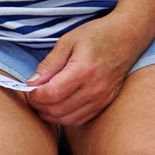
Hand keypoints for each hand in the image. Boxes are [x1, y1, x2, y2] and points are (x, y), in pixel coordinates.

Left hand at [24, 14, 142, 126]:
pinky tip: (57, 106)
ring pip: (68, 119)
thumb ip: (48, 65)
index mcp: (83, 71)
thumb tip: (31, 84)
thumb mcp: (66, 42)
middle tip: (32, 96)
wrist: (127, 37)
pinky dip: (64, 117)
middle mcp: (95, 89)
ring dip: (50, 114)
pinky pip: (80, 119)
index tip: (28, 89)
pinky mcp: (105, 103)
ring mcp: (102, 99)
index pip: (51, 94)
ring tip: (42, 102)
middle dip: (39, 106)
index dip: (34, 96)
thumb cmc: (96, 35)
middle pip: (58, 110)